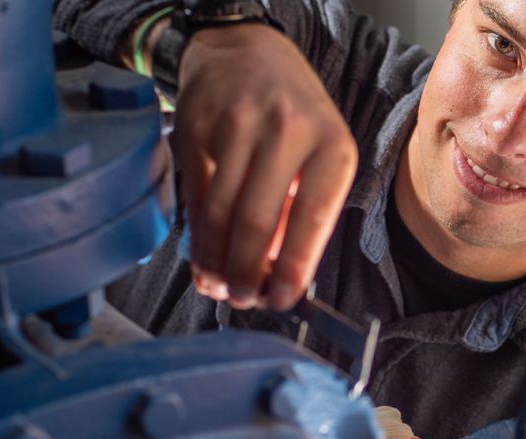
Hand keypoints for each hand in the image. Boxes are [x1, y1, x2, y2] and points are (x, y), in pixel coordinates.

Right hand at [172, 24, 356, 310]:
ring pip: (220, 215)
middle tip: (245, 300)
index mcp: (331, 144)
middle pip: (257, 222)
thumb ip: (304, 211)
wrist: (246, 51)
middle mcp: (285, 133)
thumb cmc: (294, 115)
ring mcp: (236, 128)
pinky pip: (194, 199)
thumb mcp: (321, 154)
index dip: (294, 268)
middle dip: (248, 273)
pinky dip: (198, 239)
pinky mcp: (195, 129)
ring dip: (218, 263)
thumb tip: (281, 276)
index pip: (312, 218)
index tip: (282, 301)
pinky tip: (203, 261)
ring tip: (223, 288)